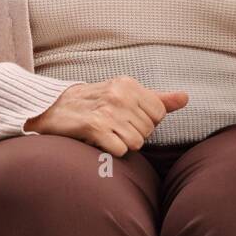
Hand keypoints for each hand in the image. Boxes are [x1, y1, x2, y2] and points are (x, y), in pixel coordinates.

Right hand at [24, 77, 188, 156]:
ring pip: (136, 143)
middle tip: (112, 126)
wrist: (50, 109)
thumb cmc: (92, 104)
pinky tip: (98, 141)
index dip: (144, 122)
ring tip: (105, 134)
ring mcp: (107, 110)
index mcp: (128, 84)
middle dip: (132, 134)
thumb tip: (185, 98)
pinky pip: (121, 150)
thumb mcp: (124, 95)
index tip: (125, 118)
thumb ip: (157, 99)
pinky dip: (110, 150)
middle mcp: (119, 94)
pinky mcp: (94, 127)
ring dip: (121, 143)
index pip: (159, 114)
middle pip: (148, 131)